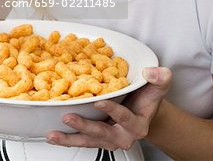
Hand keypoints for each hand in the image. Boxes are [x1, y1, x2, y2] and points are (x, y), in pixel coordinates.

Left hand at [46, 67, 171, 150]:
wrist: (142, 109)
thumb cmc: (147, 97)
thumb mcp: (158, 86)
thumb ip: (160, 78)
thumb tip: (152, 72)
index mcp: (138, 125)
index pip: (125, 118)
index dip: (112, 111)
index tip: (99, 102)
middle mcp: (122, 136)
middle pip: (102, 134)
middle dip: (84, 126)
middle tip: (68, 117)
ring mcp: (108, 139)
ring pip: (88, 141)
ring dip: (69, 138)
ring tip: (53, 134)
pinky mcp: (97, 139)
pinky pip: (82, 140)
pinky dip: (67, 138)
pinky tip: (52, 134)